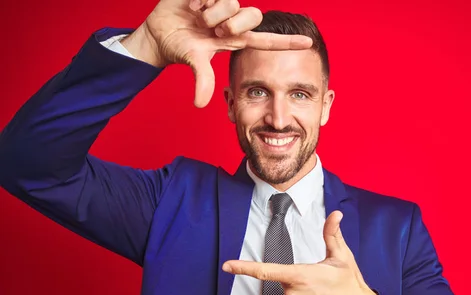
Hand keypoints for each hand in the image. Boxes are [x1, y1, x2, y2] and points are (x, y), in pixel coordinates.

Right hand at [121, 0, 312, 106]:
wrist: (158, 32)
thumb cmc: (181, 47)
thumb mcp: (194, 62)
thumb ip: (202, 79)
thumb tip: (200, 104)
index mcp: (235, 40)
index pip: (266, 41)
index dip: (287, 43)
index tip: (309, 43)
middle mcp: (233, 21)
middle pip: (252, 15)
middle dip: (232, 24)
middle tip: (214, 31)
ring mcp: (222, 5)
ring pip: (231, 3)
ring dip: (211, 14)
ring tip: (198, 18)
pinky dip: (199, 1)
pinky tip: (191, 7)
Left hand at [223, 211, 378, 294]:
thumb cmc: (351, 284)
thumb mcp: (341, 256)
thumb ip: (332, 234)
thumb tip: (334, 215)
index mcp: (301, 275)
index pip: (266, 270)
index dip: (244, 268)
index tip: (228, 266)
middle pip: (284, 282)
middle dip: (297, 279)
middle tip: (319, 282)